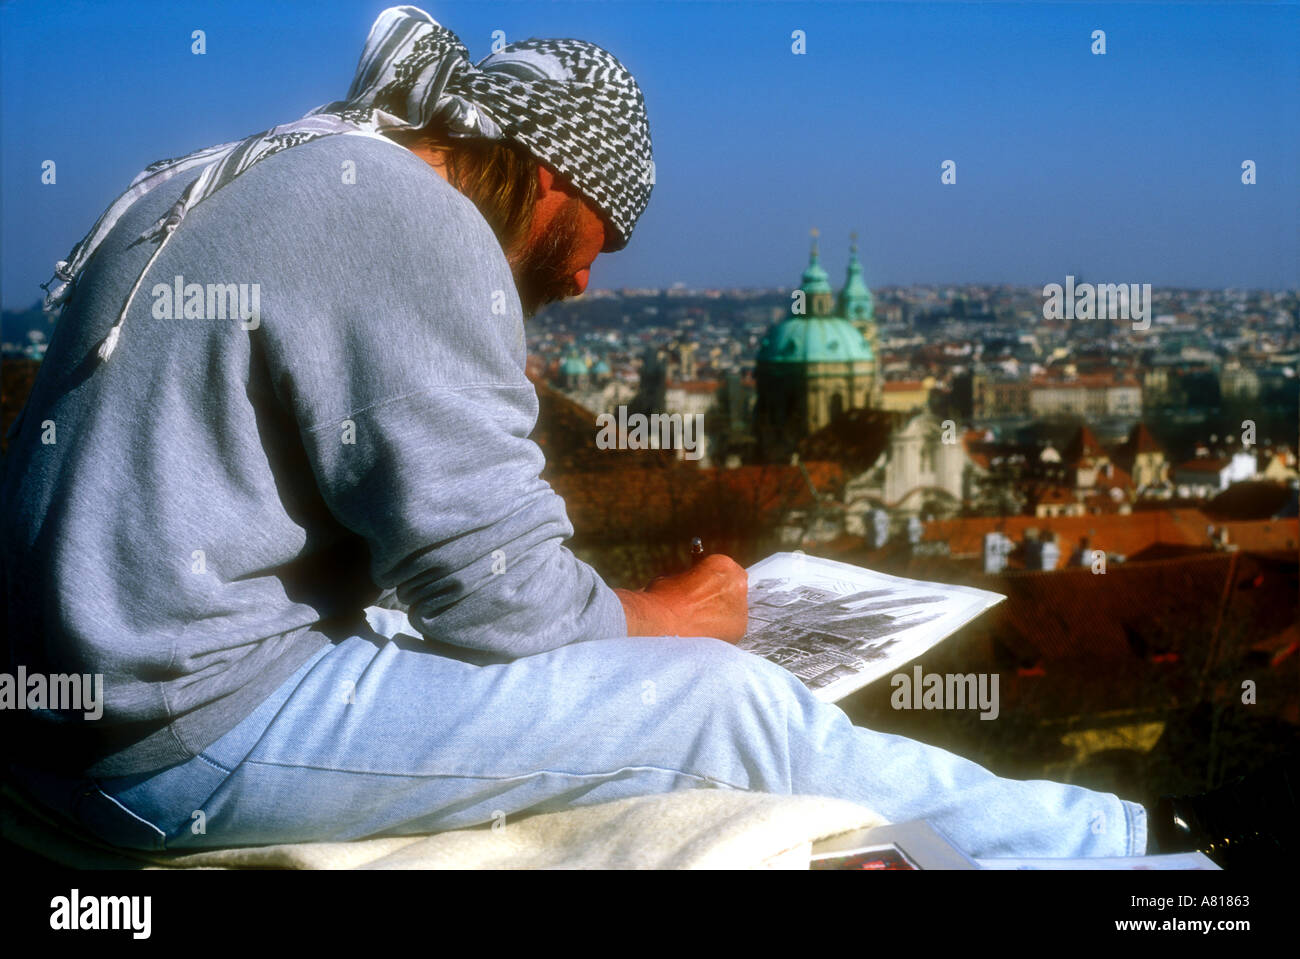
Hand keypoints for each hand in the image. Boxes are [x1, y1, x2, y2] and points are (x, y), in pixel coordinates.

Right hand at [615, 554, 747, 642]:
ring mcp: (740, 608)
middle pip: (734, 588)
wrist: (660, 624)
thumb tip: (692, 585)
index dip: (712, 580)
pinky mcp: (739, 630)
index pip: (725, 569)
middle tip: (702, 606)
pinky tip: (702, 635)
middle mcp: (737, 583)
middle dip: (720, 596)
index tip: (704, 587)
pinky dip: (720, 631)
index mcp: (722, 564)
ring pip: (734, 610)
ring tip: (697, 624)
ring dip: (720, 615)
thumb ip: (691, 580)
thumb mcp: (674, 578)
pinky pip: (731, 629)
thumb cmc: (661, 600)